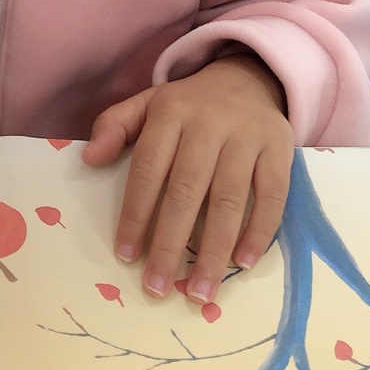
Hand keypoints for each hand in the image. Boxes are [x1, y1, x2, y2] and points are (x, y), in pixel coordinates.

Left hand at [81, 54, 293, 301]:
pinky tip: (243, 263)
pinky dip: (260, 231)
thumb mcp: (147, 104)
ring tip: (201, 291)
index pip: (149, 167)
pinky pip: (272, 195)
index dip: (136, 212)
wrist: (247, 79)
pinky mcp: (280, 149)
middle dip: (171, 243)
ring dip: (214, 249)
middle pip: (187, 189)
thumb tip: (89, 159)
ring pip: (229, 198)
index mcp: (171, 113)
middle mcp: (209, 124)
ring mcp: (247, 136)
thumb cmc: (189, 106)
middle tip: (158, 287)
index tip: (127, 255)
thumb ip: (114, 126)